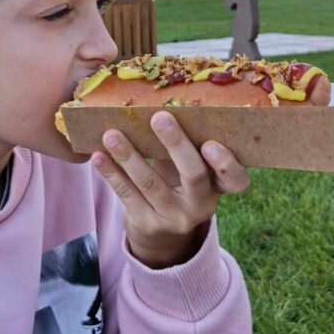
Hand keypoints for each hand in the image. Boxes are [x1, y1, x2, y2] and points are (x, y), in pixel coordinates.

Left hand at [91, 111, 249, 268]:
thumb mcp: (191, 169)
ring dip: (129, 156)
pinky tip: (98, 156)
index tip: (211, 143)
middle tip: (159, 117)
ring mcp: (173, 218)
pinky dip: (111, 173)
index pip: (236, 180)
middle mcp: (200, 206)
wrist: (161, 231)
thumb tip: (162, 102)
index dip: (226, 164)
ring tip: (111, 134)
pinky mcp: (146, 224)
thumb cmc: (178, 183)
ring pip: (151, 184)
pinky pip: (126, 195)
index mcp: (218, 187)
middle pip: (193, 175)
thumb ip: (187, 145)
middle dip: (176, 145)